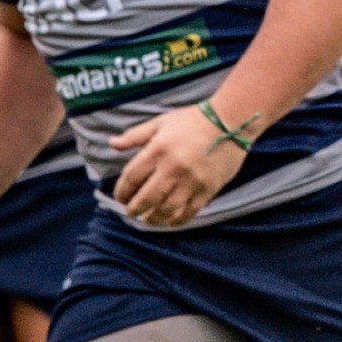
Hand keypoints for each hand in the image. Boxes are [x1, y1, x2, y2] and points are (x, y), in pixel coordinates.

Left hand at [111, 103, 248, 227]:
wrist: (230, 122)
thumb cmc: (193, 120)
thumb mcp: (160, 123)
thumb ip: (135, 136)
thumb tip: (111, 144)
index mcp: (157, 151)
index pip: (132, 178)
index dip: (122, 191)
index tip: (120, 197)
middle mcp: (172, 169)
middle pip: (146, 198)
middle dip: (134, 209)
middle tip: (131, 212)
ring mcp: (191, 181)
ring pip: (166, 209)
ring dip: (153, 218)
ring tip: (148, 219)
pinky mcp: (207, 189)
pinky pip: (189, 211)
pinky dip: (177, 220)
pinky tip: (171, 221)